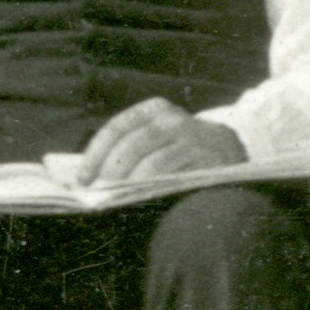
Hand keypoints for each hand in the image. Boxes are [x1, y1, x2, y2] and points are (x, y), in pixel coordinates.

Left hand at [78, 101, 244, 187]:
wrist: (227, 146)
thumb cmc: (177, 146)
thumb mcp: (155, 135)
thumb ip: (128, 148)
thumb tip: (90, 176)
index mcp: (153, 110)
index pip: (116, 128)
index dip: (96, 154)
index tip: (82, 178)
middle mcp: (171, 119)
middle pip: (132, 145)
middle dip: (113, 170)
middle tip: (101, 191)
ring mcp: (190, 138)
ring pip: (153, 162)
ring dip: (132, 184)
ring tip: (119, 198)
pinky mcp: (204, 158)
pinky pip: (175, 176)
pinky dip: (155, 189)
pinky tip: (143, 199)